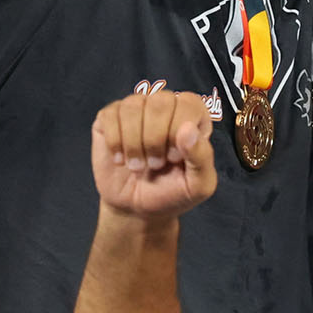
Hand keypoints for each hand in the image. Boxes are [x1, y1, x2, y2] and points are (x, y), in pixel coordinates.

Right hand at [90, 88, 220, 220]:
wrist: (136, 208)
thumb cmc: (172, 192)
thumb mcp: (198, 185)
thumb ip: (202, 156)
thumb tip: (188, 128)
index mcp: (192, 115)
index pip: (188, 104)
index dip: (178, 132)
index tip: (174, 158)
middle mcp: (165, 105)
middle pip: (160, 103)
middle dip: (155, 140)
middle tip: (154, 165)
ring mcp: (137, 108)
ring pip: (132, 106)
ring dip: (133, 144)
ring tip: (137, 166)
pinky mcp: (110, 118)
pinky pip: (110, 115)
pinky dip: (114, 142)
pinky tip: (120, 159)